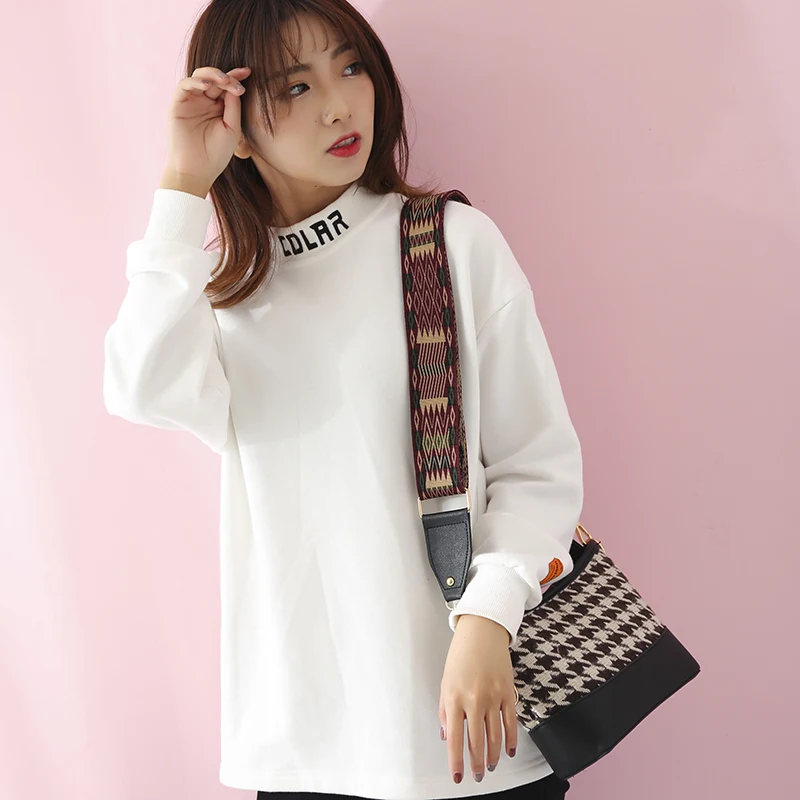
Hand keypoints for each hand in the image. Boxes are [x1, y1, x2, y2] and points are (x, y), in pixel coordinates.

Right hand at [163, 65, 252, 194]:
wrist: (197, 170)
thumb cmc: (216, 154)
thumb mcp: (232, 129)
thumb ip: (233, 107)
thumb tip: (235, 86)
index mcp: (219, 108)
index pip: (227, 86)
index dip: (236, 77)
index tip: (248, 72)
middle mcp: (205, 102)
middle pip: (215, 78)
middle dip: (227, 76)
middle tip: (237, 82)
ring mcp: (191, 102)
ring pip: (200, 77)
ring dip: (212, 74)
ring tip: (224, 81)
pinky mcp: (178, 104)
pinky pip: (185, 85)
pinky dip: (196, 82)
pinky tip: (208, 87)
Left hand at [439, 614, 517, 783]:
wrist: (482, 631)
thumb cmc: (461, 654)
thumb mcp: (445, 682)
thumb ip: (445, 710)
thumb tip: (447, 735)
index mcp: (454, 698)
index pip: (454, 739)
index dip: (456, 763)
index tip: (458, 776)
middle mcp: (473, 699)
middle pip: (477, 742)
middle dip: (477, 764)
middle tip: (477, 775)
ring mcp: (493, 697)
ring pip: (495, 737)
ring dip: (494, 756)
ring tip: (491, 766)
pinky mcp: (508, 692)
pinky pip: (511, 723)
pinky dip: (511, 741)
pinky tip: (509, 750)